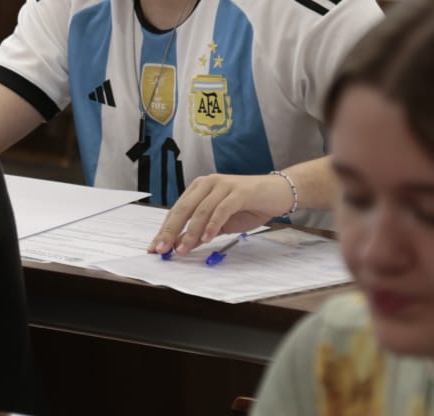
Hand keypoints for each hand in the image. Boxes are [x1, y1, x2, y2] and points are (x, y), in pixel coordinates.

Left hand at [147, 173, 292, 255]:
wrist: (278, 192)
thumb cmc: (248, 206)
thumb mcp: (221, 223)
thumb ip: (202, 231)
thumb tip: (181, 245)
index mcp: (200, 188)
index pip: (177, 210)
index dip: (165, 229)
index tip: (154, 248)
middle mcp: (208, 183)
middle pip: (183, 208)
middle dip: (170, 231)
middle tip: (161, 249)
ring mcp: (223, 185)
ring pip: (201, 210)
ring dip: (190, 232)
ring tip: (183, 249)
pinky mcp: (239, 191)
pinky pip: (221, 209)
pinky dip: (213, 224)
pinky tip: (207, 239)